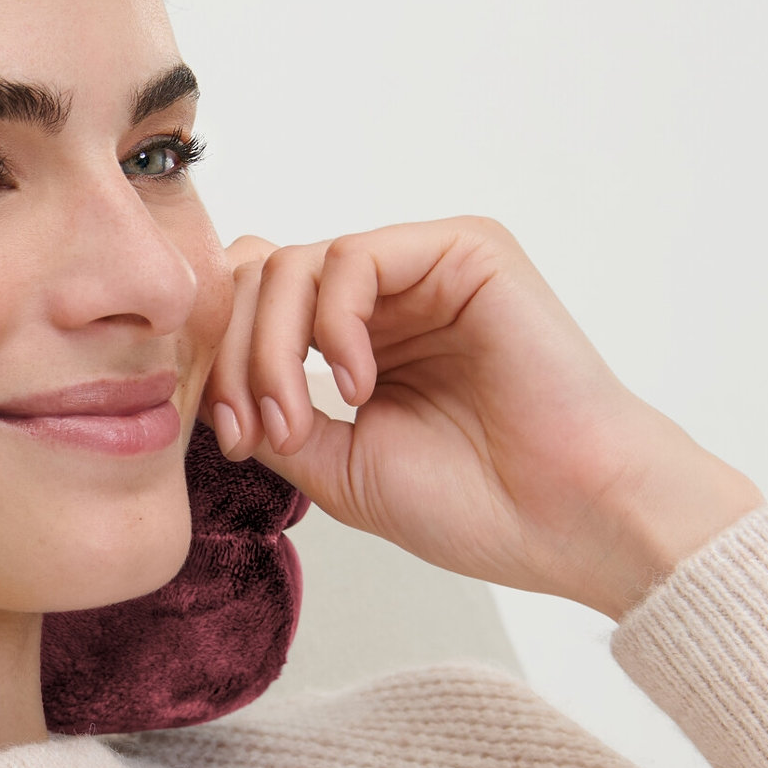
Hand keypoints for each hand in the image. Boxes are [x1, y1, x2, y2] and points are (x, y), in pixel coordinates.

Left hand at [202, 217, 761, 618]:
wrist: (567, 518)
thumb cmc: (474, 504)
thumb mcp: (333, 464)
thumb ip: (269, 408)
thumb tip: (200, 376)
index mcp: (358, 340)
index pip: (252, 306)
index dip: (221, 361)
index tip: (228, 437)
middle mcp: (387, 296)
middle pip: (259, 279)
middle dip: (234, 357)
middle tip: (252, 431)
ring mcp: (423, 268)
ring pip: (294, 264)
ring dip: (272, 347)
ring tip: (296, 418)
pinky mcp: (462, 249)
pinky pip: (352, 256)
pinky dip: (332, 324)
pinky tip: (357, 386)